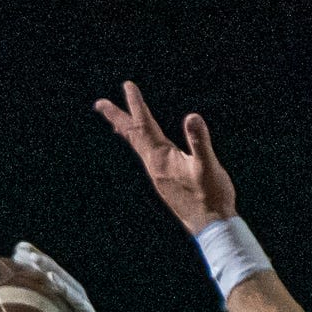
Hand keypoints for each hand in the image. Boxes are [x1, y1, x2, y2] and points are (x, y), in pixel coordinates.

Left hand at [9, 241, 128, 311]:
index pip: (48, 302)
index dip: (32, 282)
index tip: (10, 269)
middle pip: (59, 287)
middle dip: (40, 266)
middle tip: (18, 250)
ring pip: (70, 288)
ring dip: (50, 268)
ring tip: (29, 254)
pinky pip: (79, 304)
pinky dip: (64, 288)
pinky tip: (47, 278)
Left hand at [94, 79, 235, 234]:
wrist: (211, 226)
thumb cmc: (212, 196)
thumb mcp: (208, 166)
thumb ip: (200, 141)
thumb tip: (192, 117)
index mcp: (161, 159)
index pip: (145, 125)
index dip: (137, 104)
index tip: (128, 85)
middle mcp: (154, 166)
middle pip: (132, 136)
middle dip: (117, 117)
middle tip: (99, 104)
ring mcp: (158, 175)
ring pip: (138, 147)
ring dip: (126, 131)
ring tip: (116, 122)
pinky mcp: (164, 182)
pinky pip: (147, 156)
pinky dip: (140, 144)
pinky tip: (145, 147)